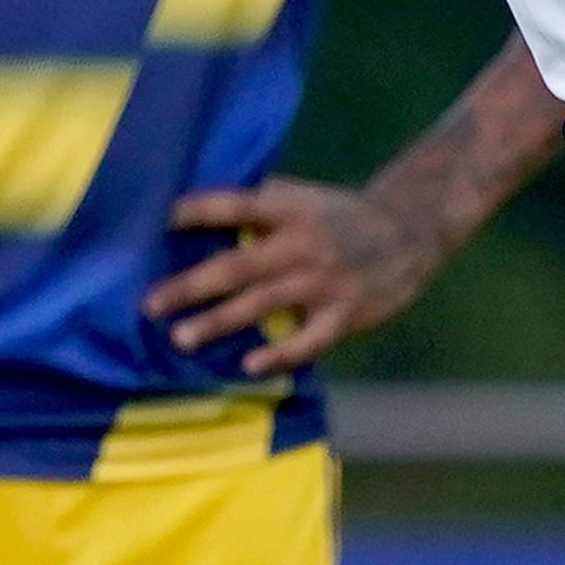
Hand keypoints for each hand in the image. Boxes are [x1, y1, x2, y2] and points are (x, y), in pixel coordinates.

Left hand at [142, 178, 449, 374]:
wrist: (414, 230)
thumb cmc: (343, 216)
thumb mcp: (305, 198)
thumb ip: (260, 204)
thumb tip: (195, 208)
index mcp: (290, 211)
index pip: (236, 206)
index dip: (198, 212)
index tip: (159, 222)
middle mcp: (304, 244)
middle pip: (238, 265)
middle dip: (191, 286)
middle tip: (150, 305)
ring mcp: (325, 281)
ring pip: (263, 304)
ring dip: (219, 321)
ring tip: (181, 338)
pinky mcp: (346, 312)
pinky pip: (309, 339)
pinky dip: (280, 354)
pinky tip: (250, 365)